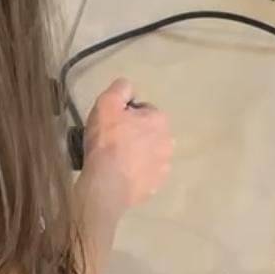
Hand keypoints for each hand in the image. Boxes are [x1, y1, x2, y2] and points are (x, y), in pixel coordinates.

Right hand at [83, 78, 171, 220]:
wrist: (107, 183)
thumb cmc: (107, 140)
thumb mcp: (107, 103)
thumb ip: (120, 89)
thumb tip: (127, 87)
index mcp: (159, 119)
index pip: (144, 110)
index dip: (126, 115)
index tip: (112, 123)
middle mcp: (167, 142)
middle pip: (149, 133)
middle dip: (135, 135)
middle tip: (113, 142)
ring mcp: (163, 166)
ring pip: (149, 154)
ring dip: (137, 155)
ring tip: (117, 160)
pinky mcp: (155, 186)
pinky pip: (146, 174)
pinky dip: (136, 173)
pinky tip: (122, 175)